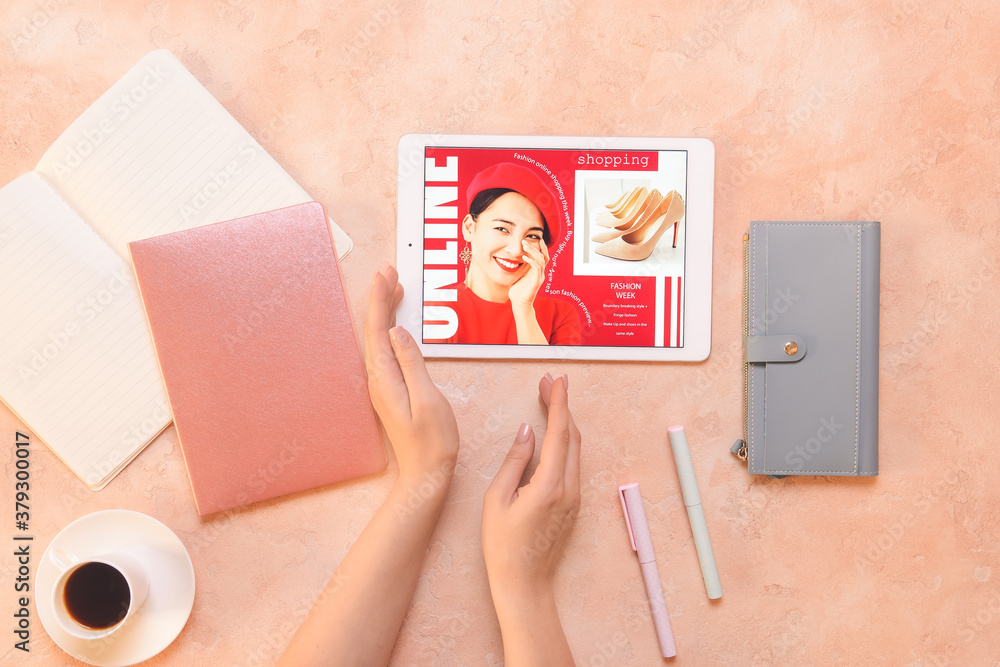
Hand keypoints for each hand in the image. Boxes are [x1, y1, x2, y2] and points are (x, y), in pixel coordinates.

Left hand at [364, 265, 458, 482]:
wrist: (426, 474)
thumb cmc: (433, 441)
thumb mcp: (428, 398)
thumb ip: (412, 363)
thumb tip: (397, 331)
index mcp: (385, 379)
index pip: (378, 330)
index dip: (380, 300)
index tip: (385, 275)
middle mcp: (377, 380)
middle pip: (374, 330)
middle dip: (379, 299)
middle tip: (389, 272)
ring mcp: (382, 385)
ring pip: (378, 339)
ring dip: (383, 312)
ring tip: (392, 289)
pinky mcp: (390, 390)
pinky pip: (385, 351)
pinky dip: (389, 331)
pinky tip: (396, 325)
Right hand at [482, 373, 580, 601]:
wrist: (524, 584)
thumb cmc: (503, 545)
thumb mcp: (497, 499)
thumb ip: (514, 461)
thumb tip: (527, 432)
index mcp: (549, 485)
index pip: (559, 433)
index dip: (559, 403)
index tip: (556, 380)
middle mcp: (569, 489)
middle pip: (572, 437)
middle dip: (562, 406)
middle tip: (548, 383)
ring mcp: (574, 498)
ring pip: (575, 450)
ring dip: (564, 423)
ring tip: (549, 401)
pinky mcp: (572, 505)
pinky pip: (572, 465)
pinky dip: (564, 443)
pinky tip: (551, 435)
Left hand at [507, 238, 548, 309]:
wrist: (519, 303)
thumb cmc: (518, 290)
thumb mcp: (519, 275)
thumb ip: (520, 266)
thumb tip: (513, 256)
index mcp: (537, 271)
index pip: (542, 256)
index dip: (540, 247)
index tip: (534, 238)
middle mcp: (540, 273)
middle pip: (543, 256)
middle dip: (536, 246)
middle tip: (526, 240)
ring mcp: (539, 277)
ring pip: (540, 260)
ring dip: (533, 251)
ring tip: (524, 246)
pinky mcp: (536, 281)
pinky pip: (536, 268)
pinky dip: (531, 261)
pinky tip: (524, 256)